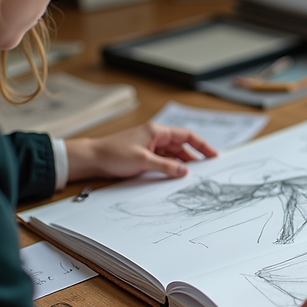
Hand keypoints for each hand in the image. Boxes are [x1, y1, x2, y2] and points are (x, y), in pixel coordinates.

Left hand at [65, 123, 217, 180]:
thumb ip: (166, 166)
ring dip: (182, 163)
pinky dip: (171, 167)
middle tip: (206, 170)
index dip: (202, 145)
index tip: (214, 156)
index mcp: (157, 131)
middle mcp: (155, 136)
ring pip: (172, 154)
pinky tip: (176, 175)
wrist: (91, 158)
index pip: (186, 136)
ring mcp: (149, 145)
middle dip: (194, 157)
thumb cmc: (114, 154)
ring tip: (193, 175)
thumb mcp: (143, 161)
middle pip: (181, 146)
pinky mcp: (143, 154)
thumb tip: (185, 171)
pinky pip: (163, 160)